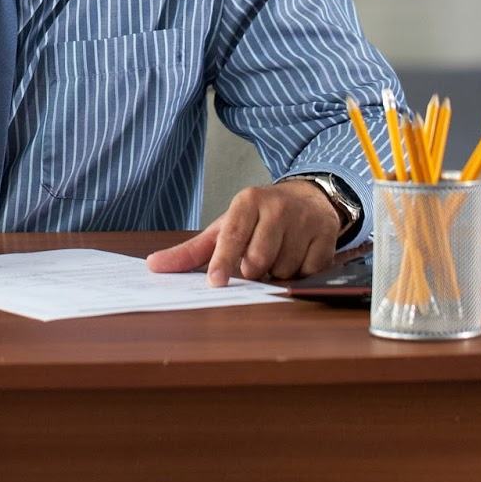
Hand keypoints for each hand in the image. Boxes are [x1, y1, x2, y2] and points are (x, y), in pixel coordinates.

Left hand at [144, 181, 339, 285]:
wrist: (307, 199)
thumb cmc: (257, 220)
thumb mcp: (223, 228)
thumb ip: (190, 251)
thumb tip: (154, 266)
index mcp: (247, 202)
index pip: (232, 236)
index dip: (223, 261)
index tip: (215, 282)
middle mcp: (277, 207)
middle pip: (259, 259)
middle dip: (253, 270)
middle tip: (255, 261)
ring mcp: (305, 221)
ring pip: (284, 269)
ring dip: (277, 272)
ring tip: (277, 254)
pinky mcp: (327, 236)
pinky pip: (308, 272)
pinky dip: (300, 273)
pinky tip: (297, 256)